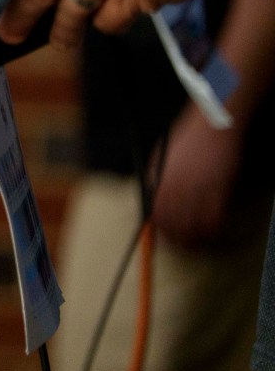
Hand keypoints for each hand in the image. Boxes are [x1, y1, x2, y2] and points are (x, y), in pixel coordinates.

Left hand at [154, 103, 243, 248]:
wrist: (210, 123)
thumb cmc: (186, 139)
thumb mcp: (161, 159)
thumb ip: (157, 182)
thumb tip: (151, 204)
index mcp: (160, 180)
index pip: (155, 216)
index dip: (161, 232)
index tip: (166, 240)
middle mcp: (176, 186)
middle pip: (174, 225)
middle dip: (179, 241)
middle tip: (186, 247)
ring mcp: (198, 187)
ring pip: (195, 225)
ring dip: (198, 239)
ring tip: (201, 243)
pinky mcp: (219, 186)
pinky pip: (215, 216)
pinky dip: (215, 228)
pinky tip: (217, 229)